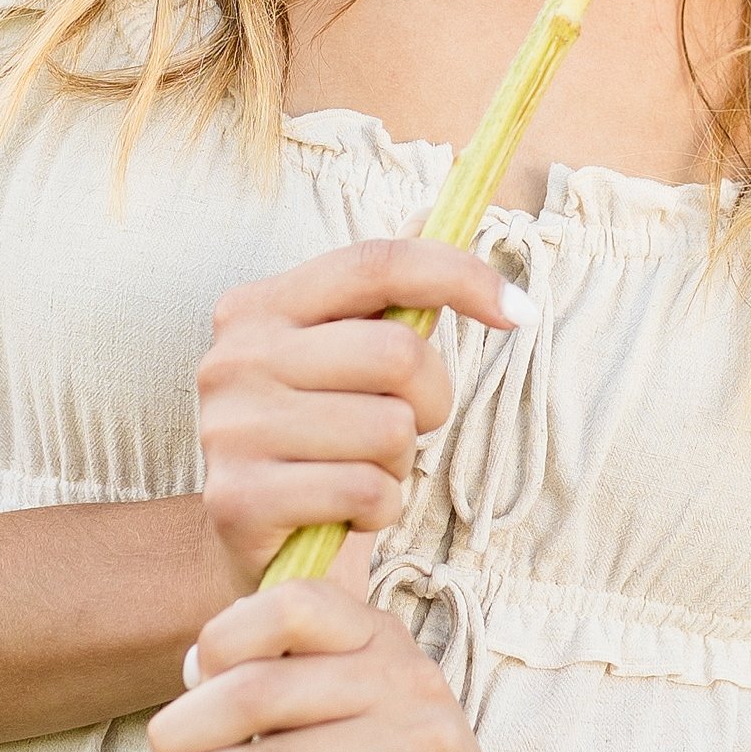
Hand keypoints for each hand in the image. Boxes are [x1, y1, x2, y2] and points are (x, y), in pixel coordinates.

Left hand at [119, 578, 540, 751]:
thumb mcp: (346, 712)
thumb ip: (283, 686)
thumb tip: (183, 686)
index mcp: (380, 637)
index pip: (292, 603)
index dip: (222, 638)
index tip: (182, 683)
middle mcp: (407, 678)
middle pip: (265, 692)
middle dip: (183, 734)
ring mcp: (422, 748)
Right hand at [195, 237, 527, 590]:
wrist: (254, 547)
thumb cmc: (319, 441)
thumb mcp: (343, 356)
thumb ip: (384, 289)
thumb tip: (444, 204)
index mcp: (259, 306)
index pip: (377, 261)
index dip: (460, 276)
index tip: (520, 311)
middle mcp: (235, 358)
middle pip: (397, 352)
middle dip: (432, 399)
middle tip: (407, 427)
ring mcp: (230, 429)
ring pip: (389, 429)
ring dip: (400, 462)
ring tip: (363, 470)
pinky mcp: (240, 500)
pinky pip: (367, 491)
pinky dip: (380, 509)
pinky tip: (348, 511)